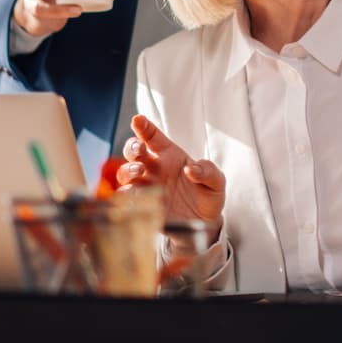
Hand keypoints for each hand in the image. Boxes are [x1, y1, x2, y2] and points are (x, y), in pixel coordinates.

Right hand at [115, 114, 224, 230]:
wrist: (205, 223)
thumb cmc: (208, 195)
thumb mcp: (216, 182)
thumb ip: (208, 171)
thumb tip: (192, 169)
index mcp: (169, 155)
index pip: (153, 136)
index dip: (144, 127)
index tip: (137, 119)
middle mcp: (154, 169)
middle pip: (134, 152)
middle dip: (132, 148)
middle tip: (139, 151)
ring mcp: (146, 187)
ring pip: (125, 174)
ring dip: (127, 171)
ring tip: (139, 173)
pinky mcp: (142, 206)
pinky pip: (126, 200)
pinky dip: (125, 196)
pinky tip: (132, 196)